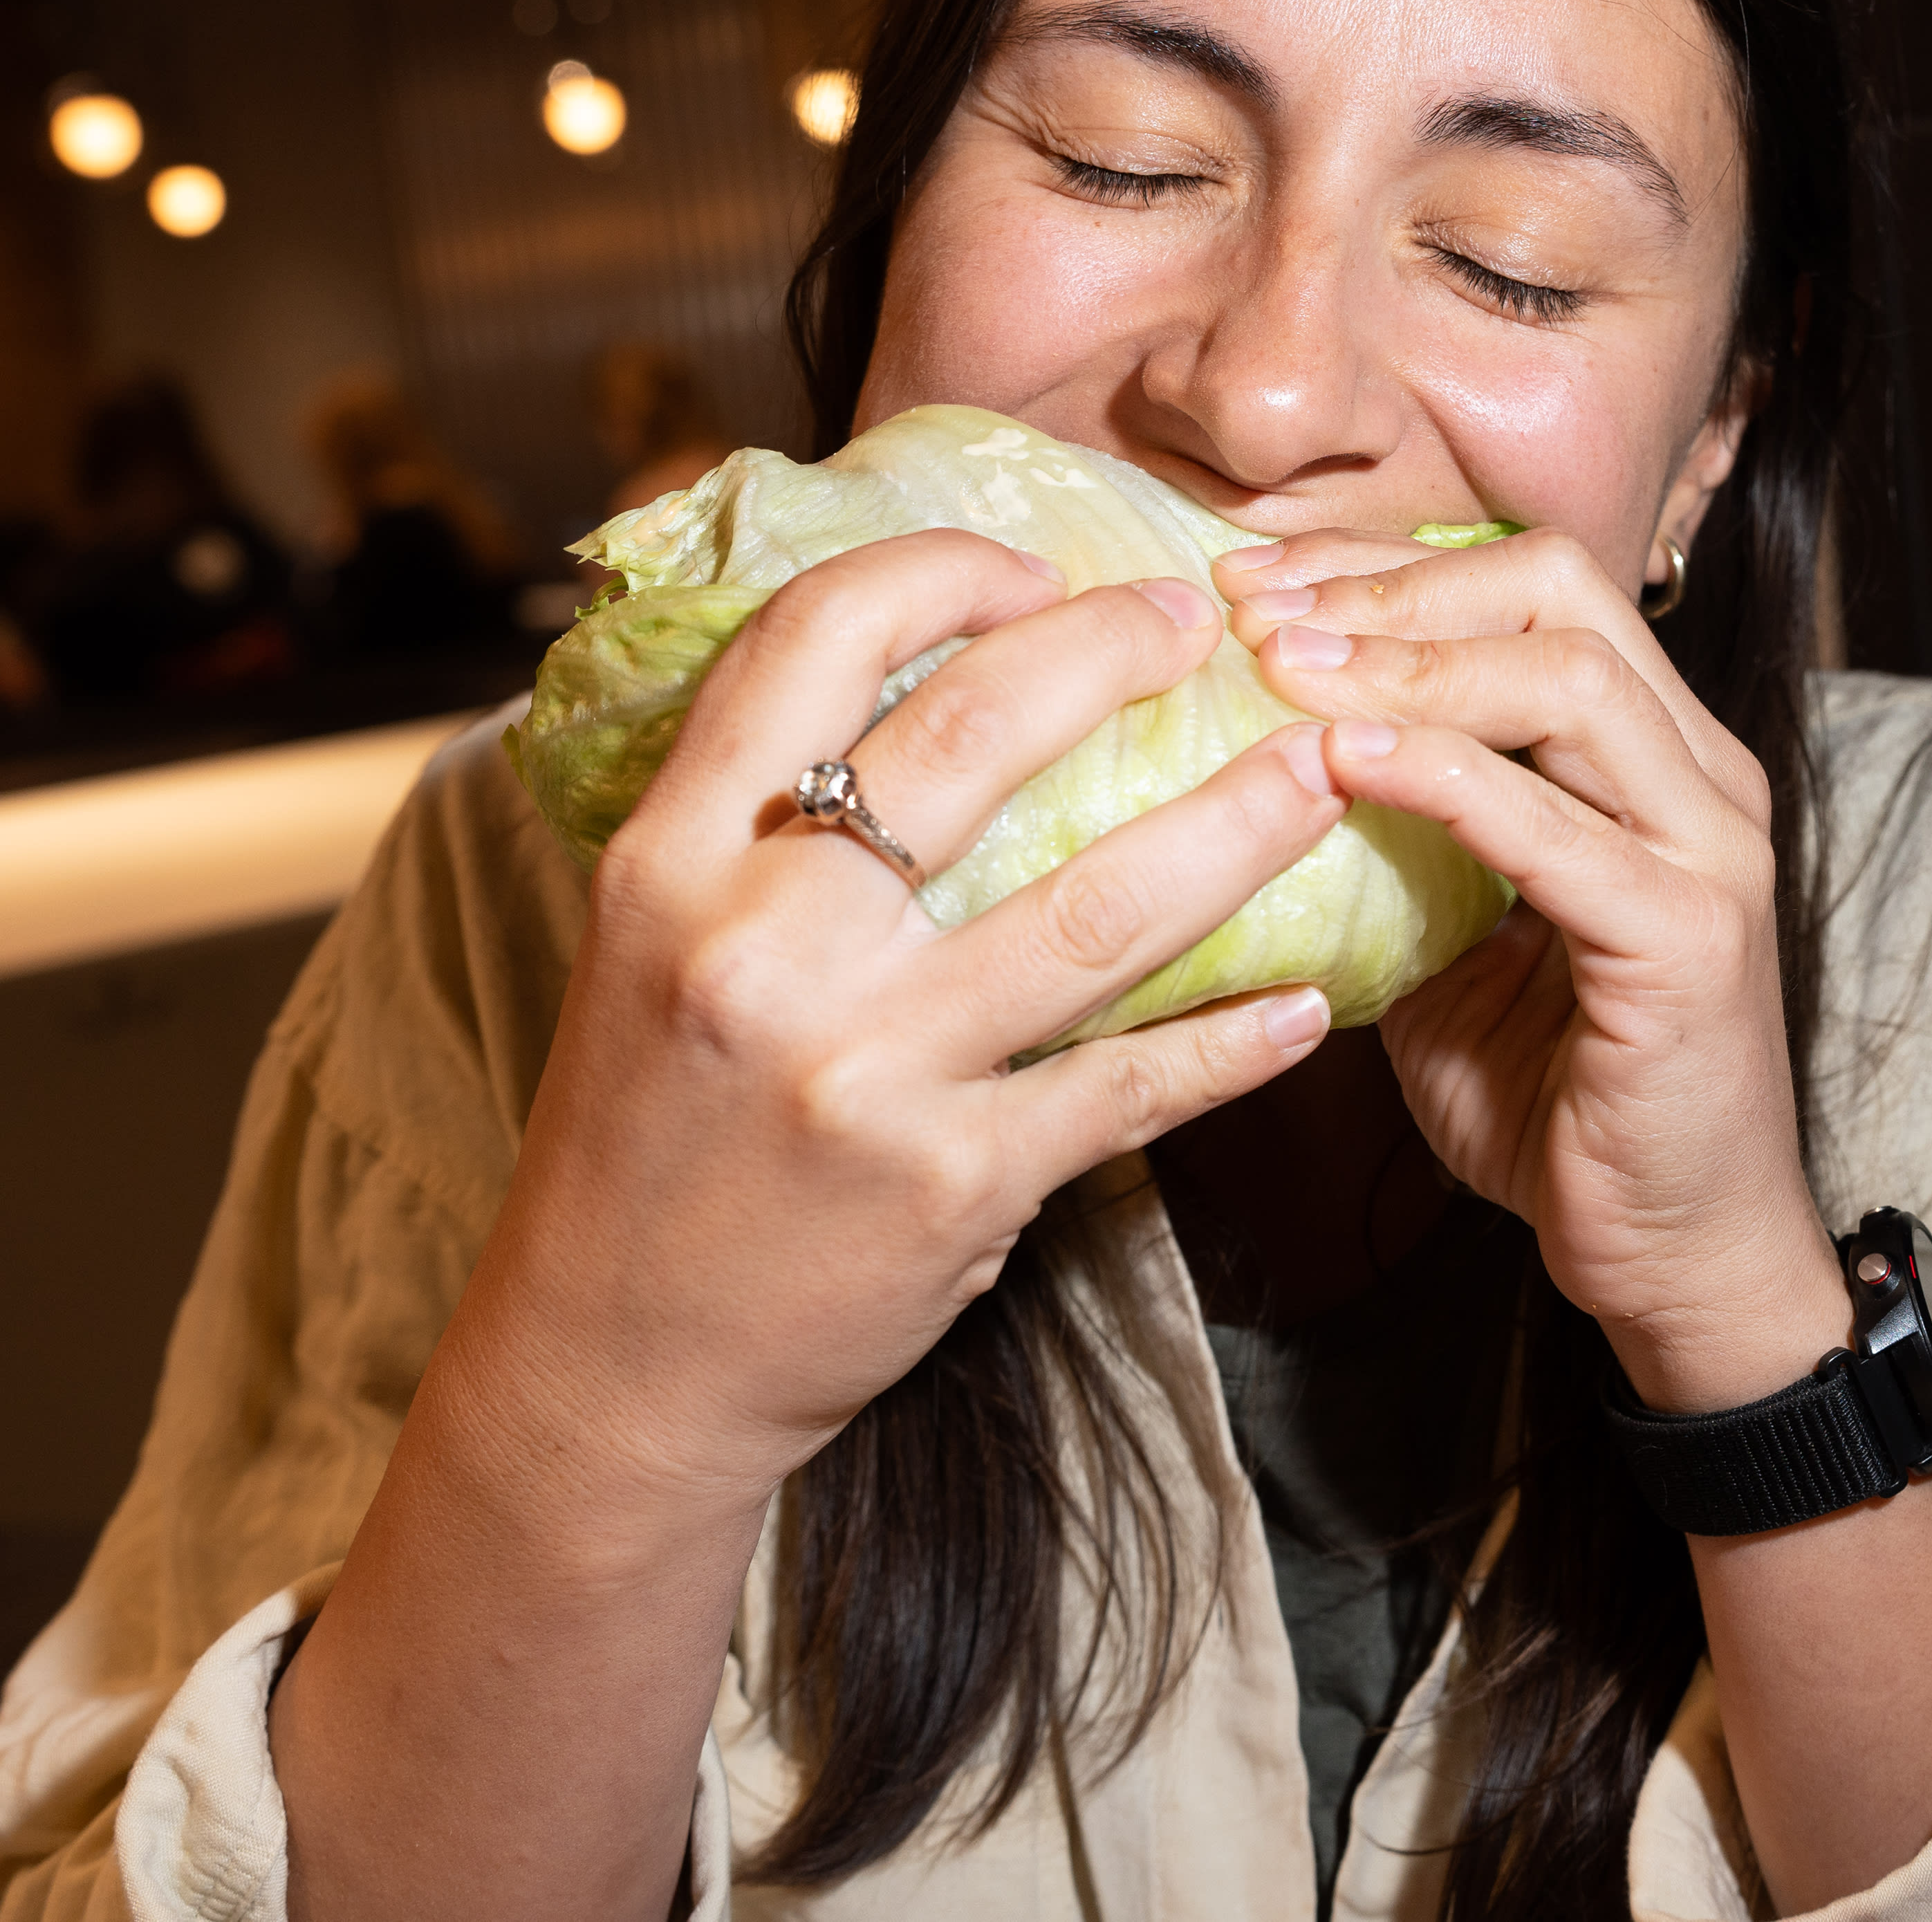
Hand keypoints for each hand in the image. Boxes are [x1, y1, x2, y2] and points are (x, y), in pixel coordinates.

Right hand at [480, 529, 1350, 1514]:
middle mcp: (763, 946)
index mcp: (673, 858)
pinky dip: (1234, 1042)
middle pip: (975, 731)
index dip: (942, 570)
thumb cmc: (648, 1134)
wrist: (613, 1361)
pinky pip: (1130, 1085)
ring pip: (1096, 906)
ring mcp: (865, 1068)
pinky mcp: (952, 1183)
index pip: (813, 638)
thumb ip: (751, 821)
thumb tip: (899, 676)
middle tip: (1198, 622)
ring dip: (1235, 826)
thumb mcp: (651, 943)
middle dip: (1112, 648)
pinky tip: (1306, 1004)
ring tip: (1318, 771)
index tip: (1033, 570)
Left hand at [1217, 529, 1849, 1411]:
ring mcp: (1709, 853)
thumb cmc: (1563, 1105)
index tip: (1258, 579)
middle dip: (1390, 583)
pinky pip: (1553, 825)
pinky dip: (1440, 776)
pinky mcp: (1688, 940)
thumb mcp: (1454, 946)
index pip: (1532, 589)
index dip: (1389, 565)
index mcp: (1655, 757)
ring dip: (1406, 661)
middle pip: (1557, 592)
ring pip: (1567, 678)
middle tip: (1255, 603)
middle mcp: (1700, 778)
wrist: (1675, 1255)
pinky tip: (1342, 760)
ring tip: (1283, 667)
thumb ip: (1399, 851)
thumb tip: (1264, 774)